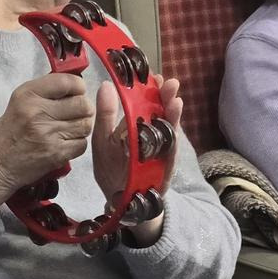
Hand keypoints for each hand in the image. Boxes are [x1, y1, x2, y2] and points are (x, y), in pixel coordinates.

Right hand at [0, 73, 93, 206]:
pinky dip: (77, 144)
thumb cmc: (10, 132)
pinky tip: (65, 143)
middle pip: (83, 104)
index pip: (68, 82)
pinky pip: (82, 144)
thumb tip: (78, 85)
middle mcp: (37, 111)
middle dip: (84, 109)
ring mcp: (47, 134)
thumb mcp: (21, 101)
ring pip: (86, 124)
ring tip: (69, 129)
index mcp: (28, 94)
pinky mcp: (55, 154)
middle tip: (75, 114)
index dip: (79, 87)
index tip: (76, 93)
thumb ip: (48, 90)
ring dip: (82, 127)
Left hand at [92, 75, 182, 203]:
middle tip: (169, 83)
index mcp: (136, 126)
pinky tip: (174, 129)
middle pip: (161, 113)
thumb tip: (106, 85)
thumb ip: (105, 115)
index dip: (150, 90)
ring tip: (175, 101)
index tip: (151, 76)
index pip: (146, 103)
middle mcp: (151, 136)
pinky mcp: (164, 168)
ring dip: (173, 116)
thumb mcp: (102, 140)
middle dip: (166, 98)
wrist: (119, 202)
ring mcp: (160, 151)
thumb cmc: (111, 170)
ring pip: (169, 130)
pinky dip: (172, 142)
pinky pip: (169, 154)